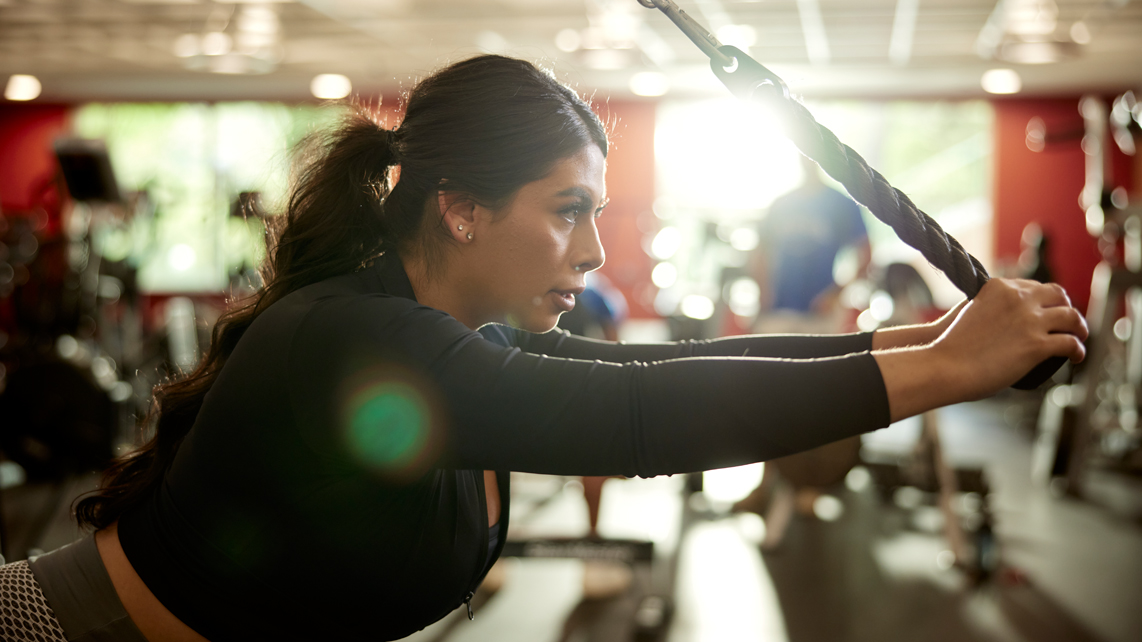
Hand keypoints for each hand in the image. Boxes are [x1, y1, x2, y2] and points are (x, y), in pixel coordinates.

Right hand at [933, 278, 1086, 399]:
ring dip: (1079, 327)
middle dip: (1065, 306)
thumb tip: (996, 317)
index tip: (1048, 309)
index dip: (1046, 298)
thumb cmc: (950, 346)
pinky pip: (1070, 343)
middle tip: (1067, 321)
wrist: (945, 366)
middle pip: (1057, 295)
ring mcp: (1030, 321)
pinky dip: (1079, 349)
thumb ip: (983, 305)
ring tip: (1079, 336)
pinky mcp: (1037, 345)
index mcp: (1000, 287)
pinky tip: (1077, 356)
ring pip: (1071, 317)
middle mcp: (1018, 298)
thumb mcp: (967, 311)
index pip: (1034, 286)